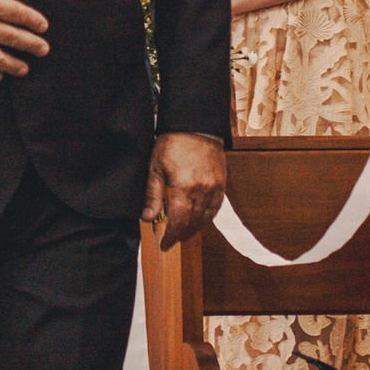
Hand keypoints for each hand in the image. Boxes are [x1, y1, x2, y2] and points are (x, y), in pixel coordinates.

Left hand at [143, 131, 226, 250]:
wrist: (196, 125)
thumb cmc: (173, 142)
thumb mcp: (155, 167)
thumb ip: (152, 195)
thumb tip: (147, 218)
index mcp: (184, 188)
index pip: (179, 222)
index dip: (171, 237)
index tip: (164, 245)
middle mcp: (203, 190)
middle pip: (193, 224)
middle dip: (181, 235)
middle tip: (171, 240)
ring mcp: (215, 187)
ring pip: (206, 219)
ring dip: (194, 229)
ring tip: (183, 232)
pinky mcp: (222, 183)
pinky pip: (216, 208)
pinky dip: (207, 218)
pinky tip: (198, 219)